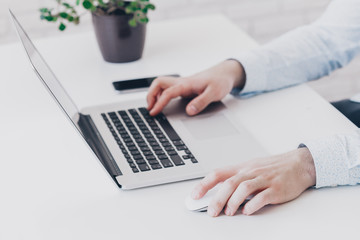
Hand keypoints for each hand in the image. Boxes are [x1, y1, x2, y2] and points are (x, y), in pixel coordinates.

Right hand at [146, 60, 245, 115]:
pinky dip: (160, 95)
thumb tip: (189, 112)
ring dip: (154, 94)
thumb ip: (201, 102)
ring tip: (152, 107)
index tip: (154, 112)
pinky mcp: (183, 87)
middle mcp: (182, 82)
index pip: (168, 92)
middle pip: (159, 83)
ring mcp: (182, 84)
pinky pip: (167, 89)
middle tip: (150, 109)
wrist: (225, 74)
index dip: (159, 103)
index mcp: (187, 84)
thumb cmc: (220, 81)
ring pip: (161, 85)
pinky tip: (162, 103)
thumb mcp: (214, 93)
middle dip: (151, 95)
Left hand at [191, 148, 315, 215]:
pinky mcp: (277, 188)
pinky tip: (248, 211)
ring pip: (243, 188)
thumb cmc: (273, 168)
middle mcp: (251, 172)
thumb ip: (237, 179)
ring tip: (229, 212)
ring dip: (233, 202)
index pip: (218, 173)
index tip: (194, 195)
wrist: (299, 164)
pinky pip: (262, 196)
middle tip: (211, 212)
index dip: (204, 184)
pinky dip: (253, 205)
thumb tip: (219, 193)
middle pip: (229, 183)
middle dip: (217, 199)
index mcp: (243, 168)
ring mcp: (264, 179)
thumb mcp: (252, 168)